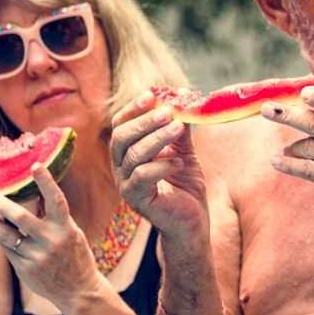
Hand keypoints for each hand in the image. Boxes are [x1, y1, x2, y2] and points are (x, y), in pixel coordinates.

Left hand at [0, 165, 101, 312]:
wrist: (79, 291)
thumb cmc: (75, 256)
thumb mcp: (72, 234)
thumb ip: (53, 217)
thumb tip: (37, 195)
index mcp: (67, 229)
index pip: (56, 201)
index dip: (46, 183)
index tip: (35, 165)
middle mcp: (51, 241)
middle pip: (20, 218)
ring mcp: (36, 256)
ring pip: (6, 235)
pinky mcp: (25, 269)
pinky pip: (8, 248)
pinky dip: (0, 236)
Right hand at [110, 91, 207, 235]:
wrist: (192, 220)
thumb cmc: (185, 186)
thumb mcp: (185, 151)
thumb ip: (181, 130)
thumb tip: (185, 97)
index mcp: (128, 152)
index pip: (121, 125)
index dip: (133, 109)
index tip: (151, 94)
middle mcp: (121, 167)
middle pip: (121, 137)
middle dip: (144, 121)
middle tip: (167, 112)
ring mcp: (126, 184)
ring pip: (133, 155)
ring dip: (157, 138)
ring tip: (178, 129)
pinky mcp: (137, 200)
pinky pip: (142, 177)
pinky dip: (162, 165)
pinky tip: (180, 163)